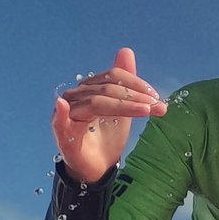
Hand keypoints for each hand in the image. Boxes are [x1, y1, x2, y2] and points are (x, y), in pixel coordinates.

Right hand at [51, 47, 166, 182]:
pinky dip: (60, 114)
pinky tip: (62, 106)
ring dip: (124, 106)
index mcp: (90, 91)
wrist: (98, 168)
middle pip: (107, 90)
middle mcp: (76, 99)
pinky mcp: (63, 135)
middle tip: (159, 106)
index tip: (157, 96)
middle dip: (136, 97)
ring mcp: (68, 116)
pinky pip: (60, 122)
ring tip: (146, 110)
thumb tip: (126, 51)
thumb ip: (125, 84)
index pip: (112, 78)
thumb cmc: (107, 138)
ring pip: (96, 104)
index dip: (135, 83)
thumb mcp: (122, 109)